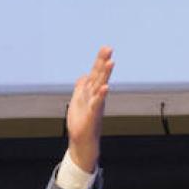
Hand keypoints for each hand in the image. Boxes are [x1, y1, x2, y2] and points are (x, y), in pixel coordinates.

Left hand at [66, 45, 113, 170]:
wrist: (82, 141)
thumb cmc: (81, 123)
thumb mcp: (77, 101)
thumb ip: (81, 88)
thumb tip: (83, 76)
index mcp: (90, 92)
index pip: (96, 73)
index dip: (100, 61)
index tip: (106, 47)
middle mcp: (95, 96)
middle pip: (100, 76)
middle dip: (104, 62)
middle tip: (109, 48)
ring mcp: (95, 104)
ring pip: (101, 87)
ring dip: (105, 75)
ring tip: (110, 62)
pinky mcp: (93, 115)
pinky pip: (97, 103)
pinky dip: (101, 95)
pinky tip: (105, 87)